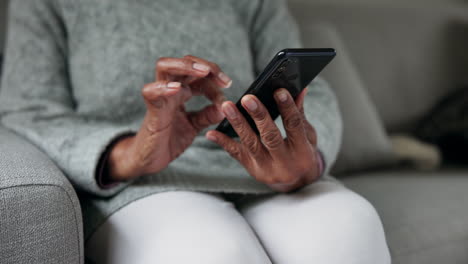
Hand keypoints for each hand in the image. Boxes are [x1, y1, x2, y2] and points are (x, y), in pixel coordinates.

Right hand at [107, 55, 231, 181]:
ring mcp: (160, 98)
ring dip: (184, 65)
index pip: (199, 75)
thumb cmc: (169, 140)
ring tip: (202, 71)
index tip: (228, 87)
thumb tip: (224, 107)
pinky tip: (177, 89)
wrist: (150, 159)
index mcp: (183, 92)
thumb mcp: (194, 126)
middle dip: (204, 64)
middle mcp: (171, 90)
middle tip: (221, 78)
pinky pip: (150, 93)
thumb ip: (207, 116)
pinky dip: (162, 88)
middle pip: (183, 62)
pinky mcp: (152, 112)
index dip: (215, 78)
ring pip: (164, 67)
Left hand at [206, 88, 319, 192]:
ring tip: (227, 106)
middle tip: (247, 98)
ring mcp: (266, 169)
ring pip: (250, 144)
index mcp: (302, 151)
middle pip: (270, 137)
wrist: (297, 183)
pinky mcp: (252, 170)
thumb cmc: (303, 153)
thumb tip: (299, 89)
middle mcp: (284, 163)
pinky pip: (236, 154)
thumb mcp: (308, 136)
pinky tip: (212, 132)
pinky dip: (223, 142)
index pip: (294, 126)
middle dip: (259, 116)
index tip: (278, 90)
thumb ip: (299, 114)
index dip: (287, 108)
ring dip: (238, 124)